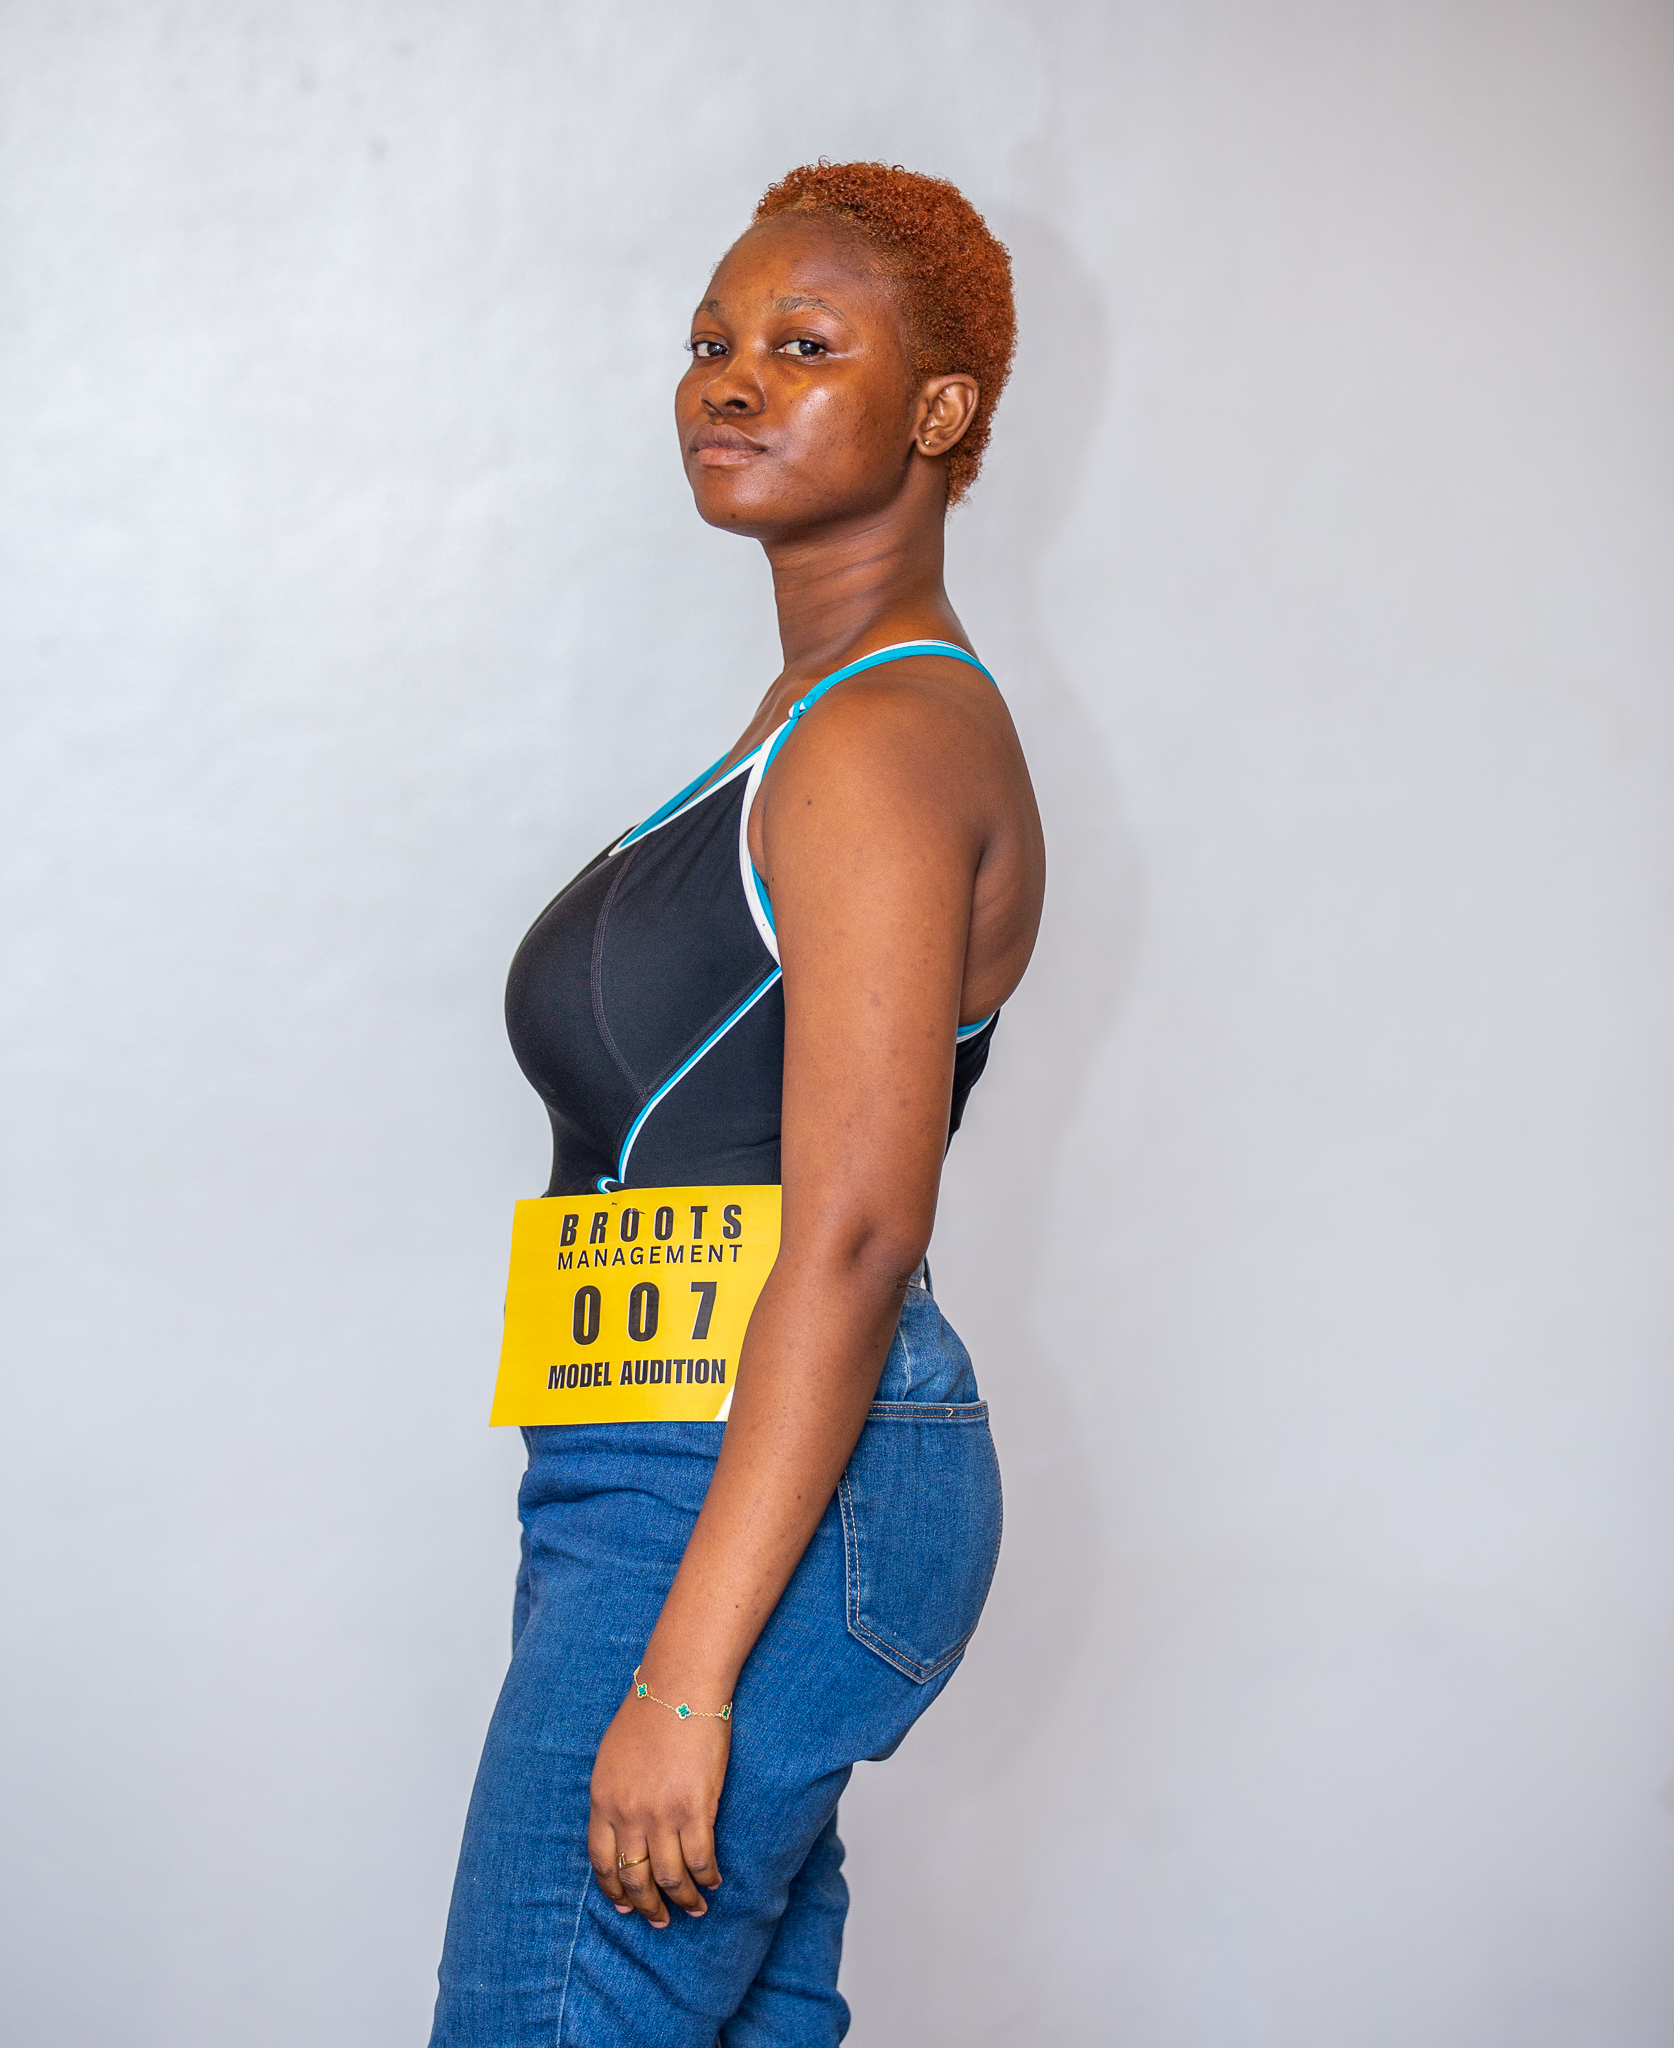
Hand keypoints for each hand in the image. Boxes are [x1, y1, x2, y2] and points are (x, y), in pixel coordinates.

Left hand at [587, 1681, 729, 1926]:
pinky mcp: (694, 1808)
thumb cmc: (649, 1711)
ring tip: (694, 1908)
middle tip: (660, 1919)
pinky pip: (699, 1859)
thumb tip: (624, 1824)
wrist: (679, 1685)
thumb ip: (614, 1793)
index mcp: (603, 1799)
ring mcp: (660, 1814)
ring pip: (669, 1877)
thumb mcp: (613, 1756)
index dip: (614, 1890)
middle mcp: (627, 1813)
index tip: (625, 1906)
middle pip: (634, 1877)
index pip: (602, 1861)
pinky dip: (706, 1877)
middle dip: (647, 1905)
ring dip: (683, 1900)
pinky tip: (713, 1882)